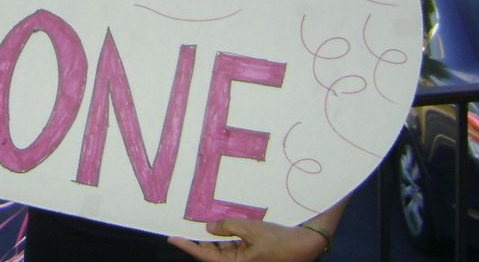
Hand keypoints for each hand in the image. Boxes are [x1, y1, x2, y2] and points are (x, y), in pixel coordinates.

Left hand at [167, 219, 327, 261]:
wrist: (307, 244)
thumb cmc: (281, 241)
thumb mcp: (253, 230)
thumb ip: (229, 226)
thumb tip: (208, 226)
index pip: (206, 256)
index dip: (188, 246)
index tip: (172, 237)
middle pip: (211, 252)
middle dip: (197, 240)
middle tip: (181, 224)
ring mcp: (245, 257)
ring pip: (221, 247)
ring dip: (211, 236)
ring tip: (196, 220)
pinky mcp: (252, 251)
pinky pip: (233, 243)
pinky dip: (224, 234)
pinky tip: (216, 222)